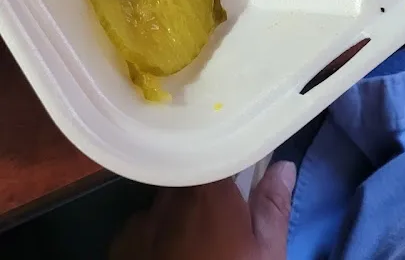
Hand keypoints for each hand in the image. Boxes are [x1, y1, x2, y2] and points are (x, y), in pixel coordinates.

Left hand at [111, 161, 296, 259]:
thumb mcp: (266, 253)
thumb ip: (272, 206)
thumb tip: (283, 166)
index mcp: (209, 188)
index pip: (216, 154)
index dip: (227, 163)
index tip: (238, 175)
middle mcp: (169, 194)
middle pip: (189, 179)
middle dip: (203, 193)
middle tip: (220, 221)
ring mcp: (140, 219)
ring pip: (164, 204)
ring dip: (178, 215)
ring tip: (193, 244)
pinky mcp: (121, 243)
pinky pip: (141, 229)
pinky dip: (153, 237)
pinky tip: (167, 257)